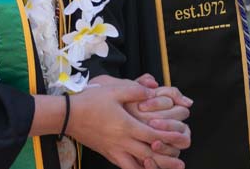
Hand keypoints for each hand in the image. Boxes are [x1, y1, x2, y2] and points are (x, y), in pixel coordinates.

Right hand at [68, 77, 188, 168]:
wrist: (68, 116)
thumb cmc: (91, 101)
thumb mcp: (114, 89)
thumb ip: (136, 90)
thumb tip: (152, 91)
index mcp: (126, 125)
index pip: (153, 135)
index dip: (168, 138)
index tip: (181, 138)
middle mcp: (122, 142)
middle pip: (148, 155)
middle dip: (166, 160)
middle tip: (180, 164)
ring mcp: (114, 151)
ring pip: (137, 167)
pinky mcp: (108, 154)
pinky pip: (125, 167)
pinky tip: (144, 168)